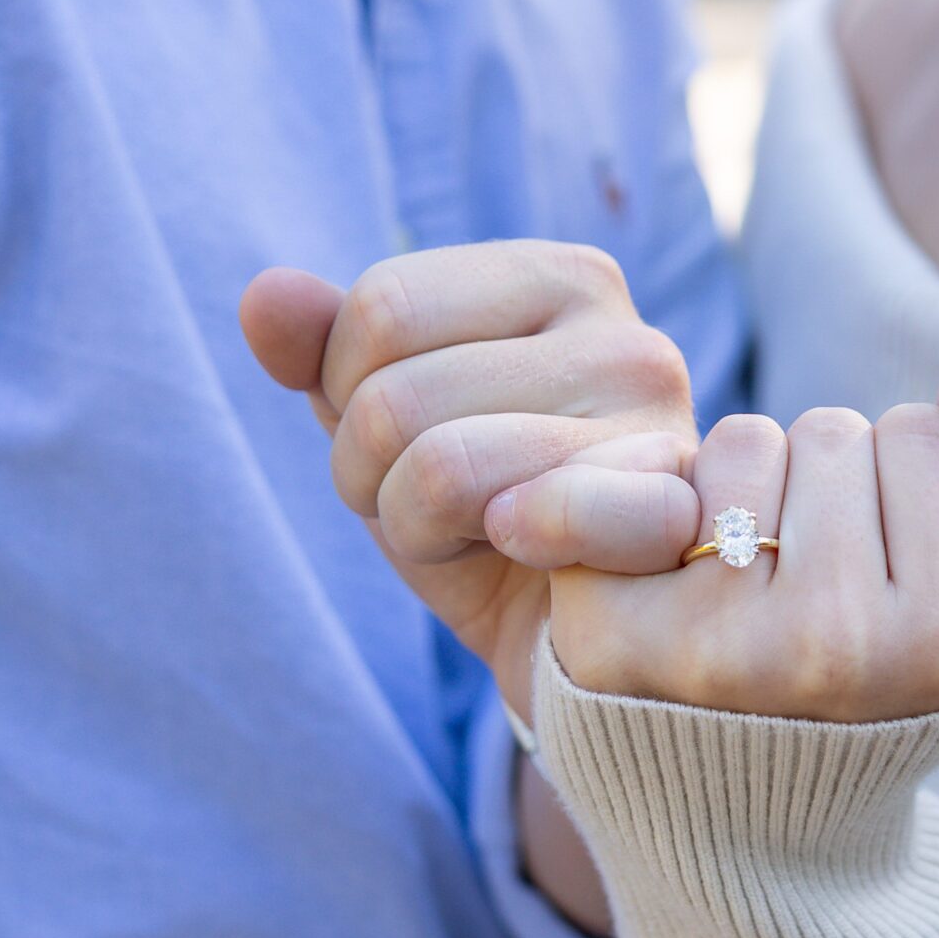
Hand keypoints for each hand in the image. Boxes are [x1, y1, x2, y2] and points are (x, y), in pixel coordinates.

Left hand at [240, 243, 698, 715]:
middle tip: (441, 513)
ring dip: (420, 531)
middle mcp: (627, 335)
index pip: (382, 303)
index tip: (406, 445)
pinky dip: (500, 544)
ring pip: (438, 465)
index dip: (349, 395)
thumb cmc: (483, 529)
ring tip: (481, 542)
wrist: (574, 657)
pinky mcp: (673, 521)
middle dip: (374, 476)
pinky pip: (531, 514)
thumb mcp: (385, 434)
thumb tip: (265, 295)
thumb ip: (323, 353)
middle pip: (393, 392)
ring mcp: (661, 428)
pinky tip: (521, 557)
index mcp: (561, 281)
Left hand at [489, 340, 938, 723]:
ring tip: (746, 593)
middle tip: (810, 594)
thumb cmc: (877, 694)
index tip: (885, 579)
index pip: (924, 437)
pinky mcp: (610, 630)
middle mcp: (831, 649)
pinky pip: (651, 475)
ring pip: (745, 443)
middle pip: (833, 433)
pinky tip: (670, 588)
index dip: (903, 489)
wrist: (742, 830)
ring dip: (746, 493)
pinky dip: (659, 507)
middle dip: (823, 490)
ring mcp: (715, 644)